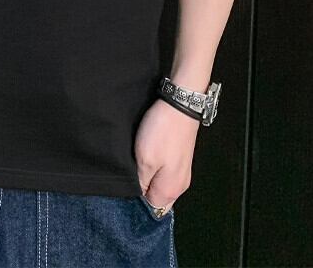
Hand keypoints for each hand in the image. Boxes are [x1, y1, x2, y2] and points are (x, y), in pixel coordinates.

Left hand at [135, 97, 199, 212]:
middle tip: (134, 166)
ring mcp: (182, 170)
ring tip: (140, 156)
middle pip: (157, 195)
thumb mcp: (145, 159)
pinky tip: (148, 150)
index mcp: (171, 190)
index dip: (137, 195)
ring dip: (149, 172)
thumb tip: (140, 194)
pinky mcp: (180, 157)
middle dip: (143, 184)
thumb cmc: (162, 132)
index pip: (151, 206)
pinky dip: (156, 163)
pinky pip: (165, 169)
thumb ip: (141, 182)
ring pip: (160, 181)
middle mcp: (180, 185)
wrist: (180, 105)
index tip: (129, 179)